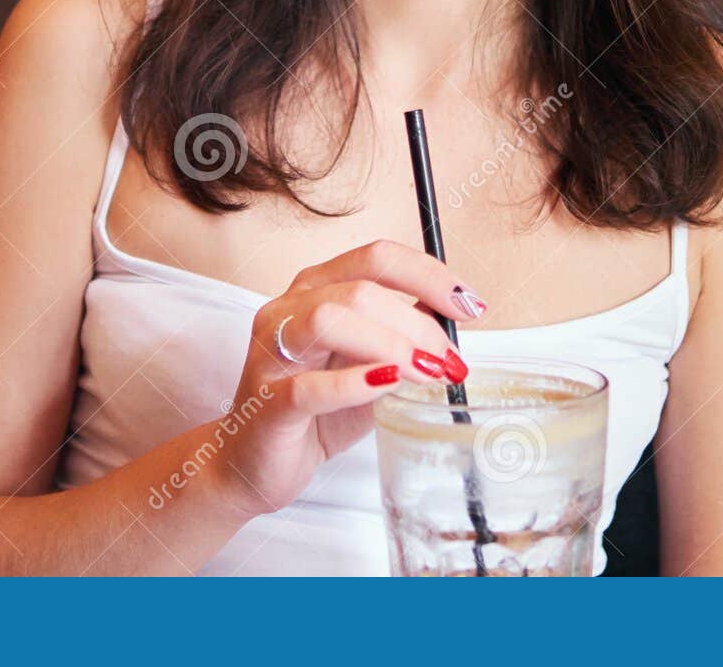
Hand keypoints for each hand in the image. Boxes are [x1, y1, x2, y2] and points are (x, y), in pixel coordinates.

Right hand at [210, 239, 485, 517]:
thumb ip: (403, 339)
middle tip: (449, 360)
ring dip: (390, 344)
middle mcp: (289, 308)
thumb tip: (454, 322)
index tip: (469, 304)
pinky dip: (353, 384)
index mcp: (315, 289)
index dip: (429, 275)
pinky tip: (386, 386)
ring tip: (425, 373)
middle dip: (418, 323)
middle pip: (361, 289)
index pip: (376, 257)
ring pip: (330, 319)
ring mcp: (271, 352)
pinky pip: (309, 387)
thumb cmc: (315, 412)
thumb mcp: (370, 366)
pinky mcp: (266, 402)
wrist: (253, 465)